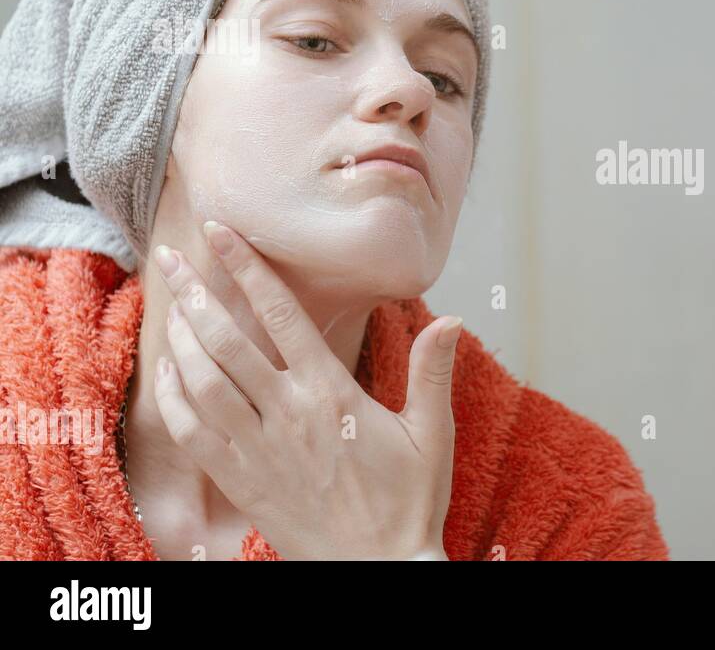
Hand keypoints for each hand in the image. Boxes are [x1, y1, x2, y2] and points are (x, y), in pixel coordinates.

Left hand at [150, 220, 459, 559]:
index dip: (250, 269)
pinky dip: (174, 396)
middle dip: (197, 292)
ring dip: (180, 336)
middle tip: (172, 256)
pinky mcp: (240, 482)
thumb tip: (453, 317)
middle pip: (228, 341)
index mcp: (333, 394)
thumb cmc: (409, 503)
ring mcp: (258, 449)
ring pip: (203, 381)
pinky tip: (168, 370)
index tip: (223, 234)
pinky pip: (193, 432)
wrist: (378, 572)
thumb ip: (432, 371)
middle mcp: (287, 415)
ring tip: (169, 300)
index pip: (284, 316)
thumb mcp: (433, 434)